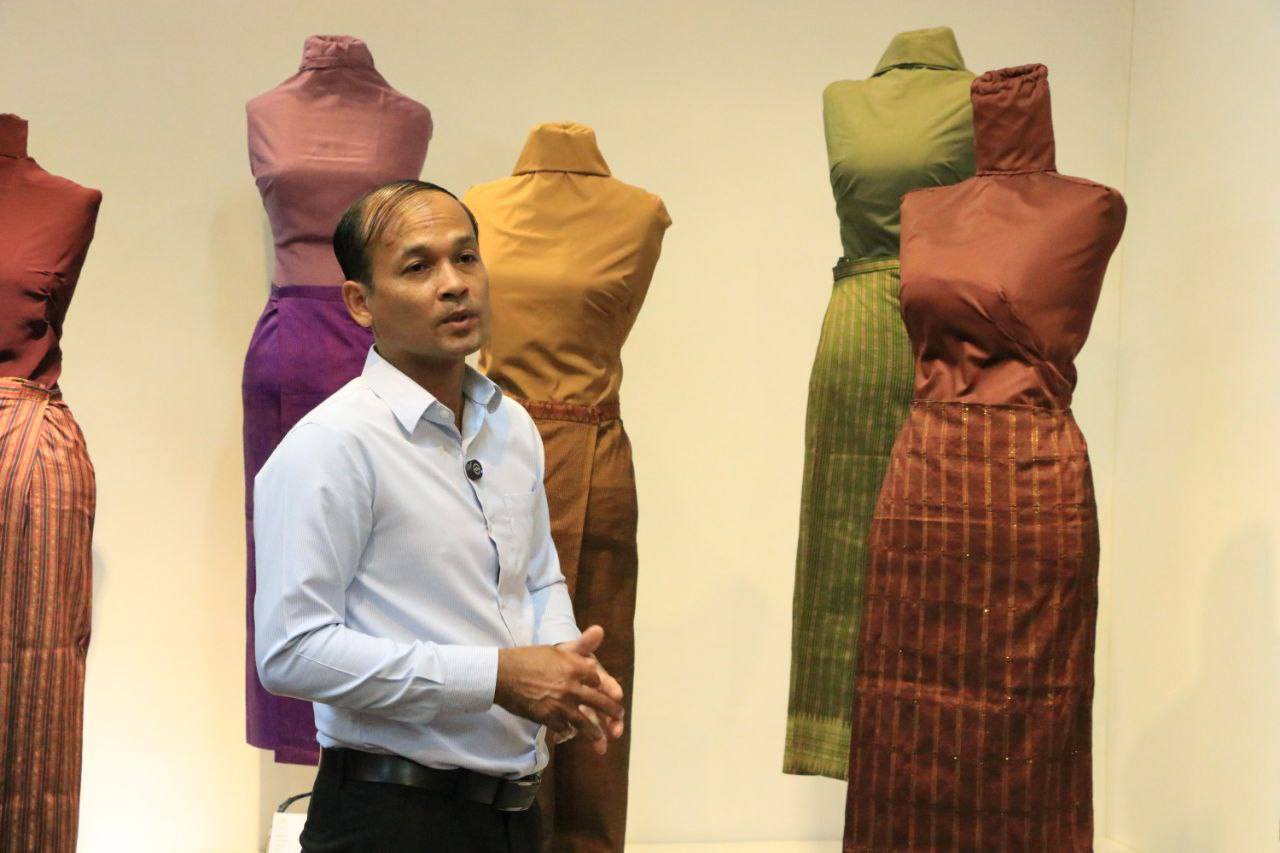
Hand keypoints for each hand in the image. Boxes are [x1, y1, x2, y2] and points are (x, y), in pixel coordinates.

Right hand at [495, 625, 624, 752]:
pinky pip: (564, 729)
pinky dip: (569, 733)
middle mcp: (573, 687)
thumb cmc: (529, 658)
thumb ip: (582, 644)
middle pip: (599, 703)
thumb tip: (601, 630)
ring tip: (602, 739)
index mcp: (577, 667)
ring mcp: (561, 705)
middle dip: (611, 712)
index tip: (606, 692)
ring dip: (595, 733)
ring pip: (585, 723)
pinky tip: (571, 734)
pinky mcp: (549, 718)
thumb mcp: (557, 649)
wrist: (503, 674)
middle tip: (618, 717)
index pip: (598, 680)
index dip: (602, 686)